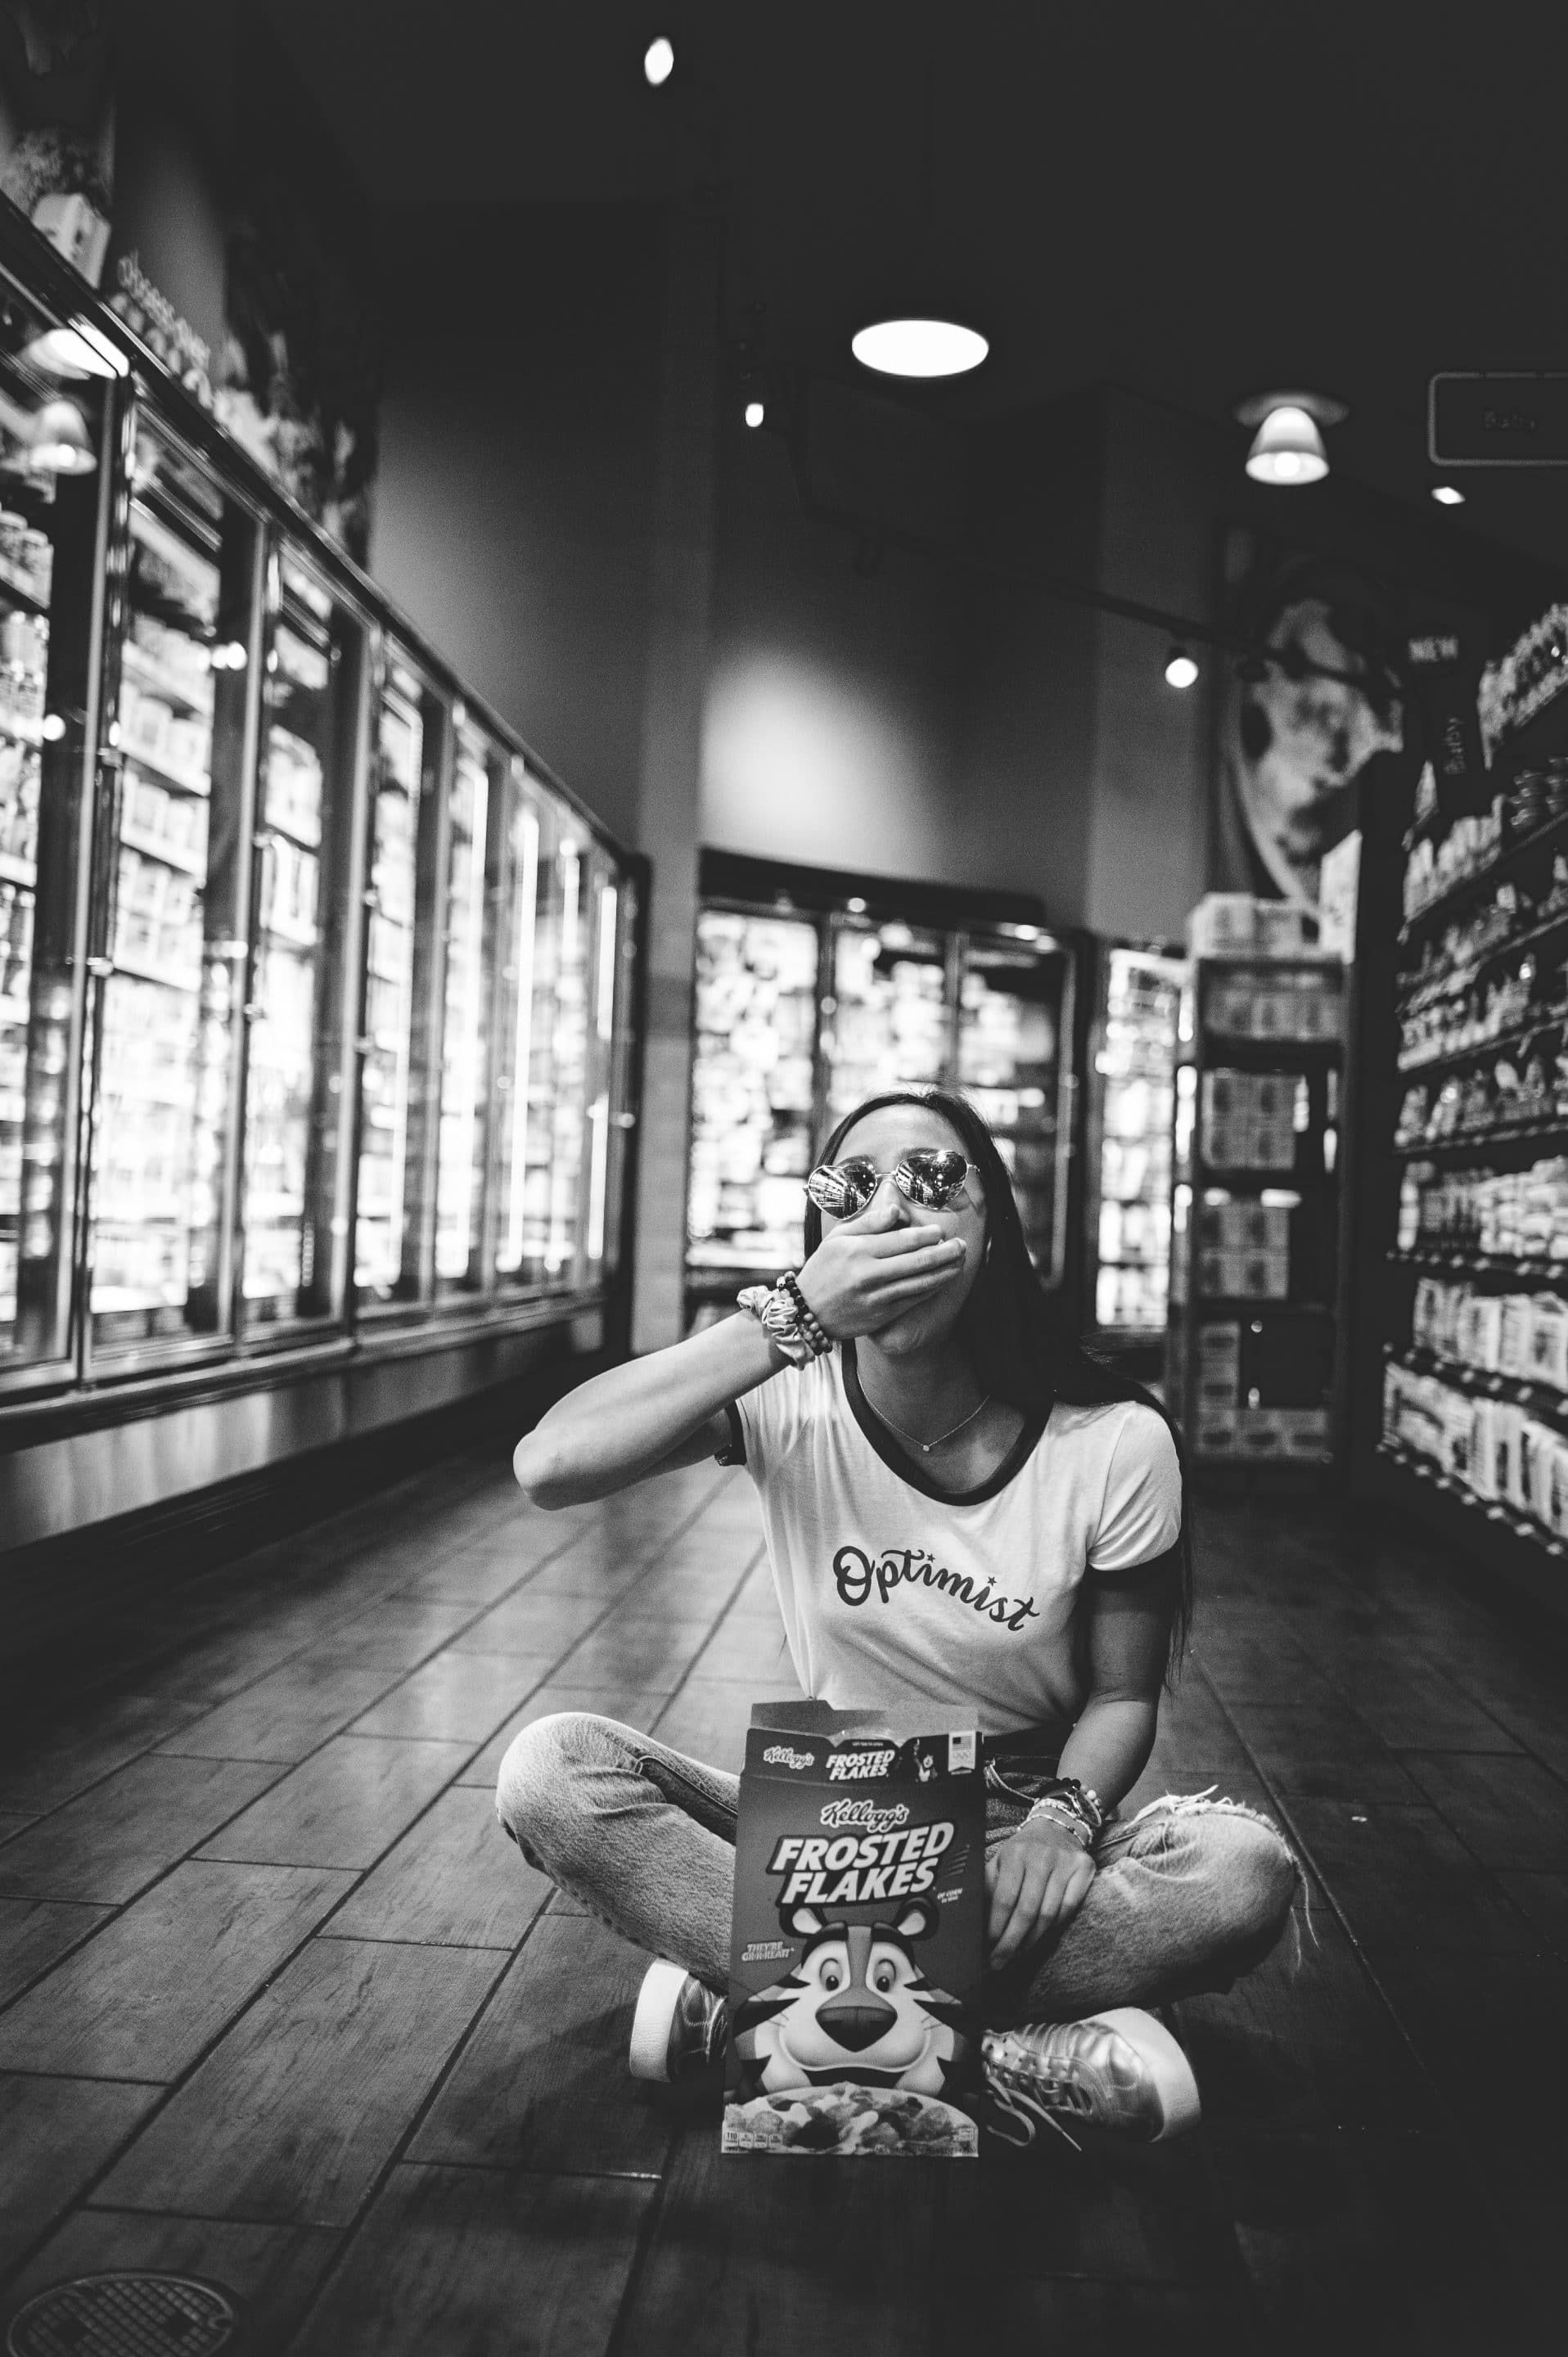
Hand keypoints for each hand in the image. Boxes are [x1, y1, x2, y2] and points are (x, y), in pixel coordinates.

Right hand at [795, 1189, 968, 1340]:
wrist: (806, 1311)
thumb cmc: (823, 1269)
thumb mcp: (837, 1238)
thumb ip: (868, 1222)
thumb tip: (897, 1210)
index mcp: (857, 1250)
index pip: (902, 1239)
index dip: (926, 1235)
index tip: (940, 1231)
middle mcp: (868, 1274)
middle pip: (917, 1261)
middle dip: (945, 1253)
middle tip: (962, 1246)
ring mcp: (876, 1297)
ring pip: (920, 1283)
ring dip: (945, 1272)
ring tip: (960, 1263)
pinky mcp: (881, 1315)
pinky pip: (913, 1300)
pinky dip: (931, 1290)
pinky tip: (942, 1281)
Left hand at [986, 1819, 1095, 1969]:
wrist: (1057, 1827)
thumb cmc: (1023, 1852)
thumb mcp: (1000, 1861)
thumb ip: (987, 1887)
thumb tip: (972, 1924)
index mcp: (1014, 1853)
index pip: (1003, 1899)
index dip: (995, 1928)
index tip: (987, 1949)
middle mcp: (1041, 1856)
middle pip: (1026, 1911)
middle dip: (1011, 1943)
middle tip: (1000, 1962)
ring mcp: (1065, 1862)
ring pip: (1048, 1915)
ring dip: (1031, 1940)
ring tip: (1017, 1952)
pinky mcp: (1084, 1868)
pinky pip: (1068, 1909)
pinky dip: (1054, 1927)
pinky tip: (1041, 1934)